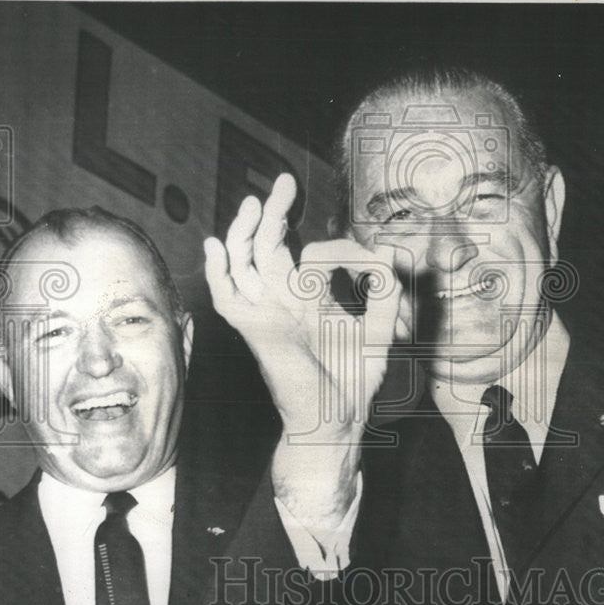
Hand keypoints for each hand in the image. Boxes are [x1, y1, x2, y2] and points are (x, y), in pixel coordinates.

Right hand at [204, 174, 401, 522]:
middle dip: (273, 213)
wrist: (337, 422)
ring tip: (252, 201)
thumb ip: (388, 295)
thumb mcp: (381, 332)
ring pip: (244, 263)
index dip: (340, 245)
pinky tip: (216, 244)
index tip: (372, 256)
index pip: (311, 254)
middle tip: (282, 182)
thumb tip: (388, 252)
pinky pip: (228, 297)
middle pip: (268, 247)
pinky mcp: (257, 330)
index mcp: (311, 301)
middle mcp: (285, 303)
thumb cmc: (354, 383)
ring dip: (244, 231)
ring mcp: (267, 315)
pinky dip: (218, 271)